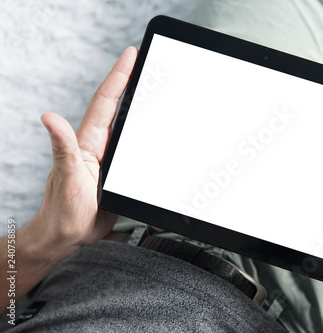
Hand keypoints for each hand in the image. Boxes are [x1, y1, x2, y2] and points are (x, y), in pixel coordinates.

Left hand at [35, 46, 137, 255]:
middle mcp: (100, 144)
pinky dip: (147, 136)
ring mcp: (111, 157)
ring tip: (157, 89)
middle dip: (133, 82)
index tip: (132, 55)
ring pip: (129, 126)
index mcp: (89, 141)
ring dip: (142, 107)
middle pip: (119, 107)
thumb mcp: (67, 177)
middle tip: (148, 62)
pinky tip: (158, 133)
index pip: (106, 101)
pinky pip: (136, 148)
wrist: (69, 234)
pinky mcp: (120, 171)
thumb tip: (49, 117)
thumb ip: (63, 148)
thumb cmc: (64, 210)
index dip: (119, 76)